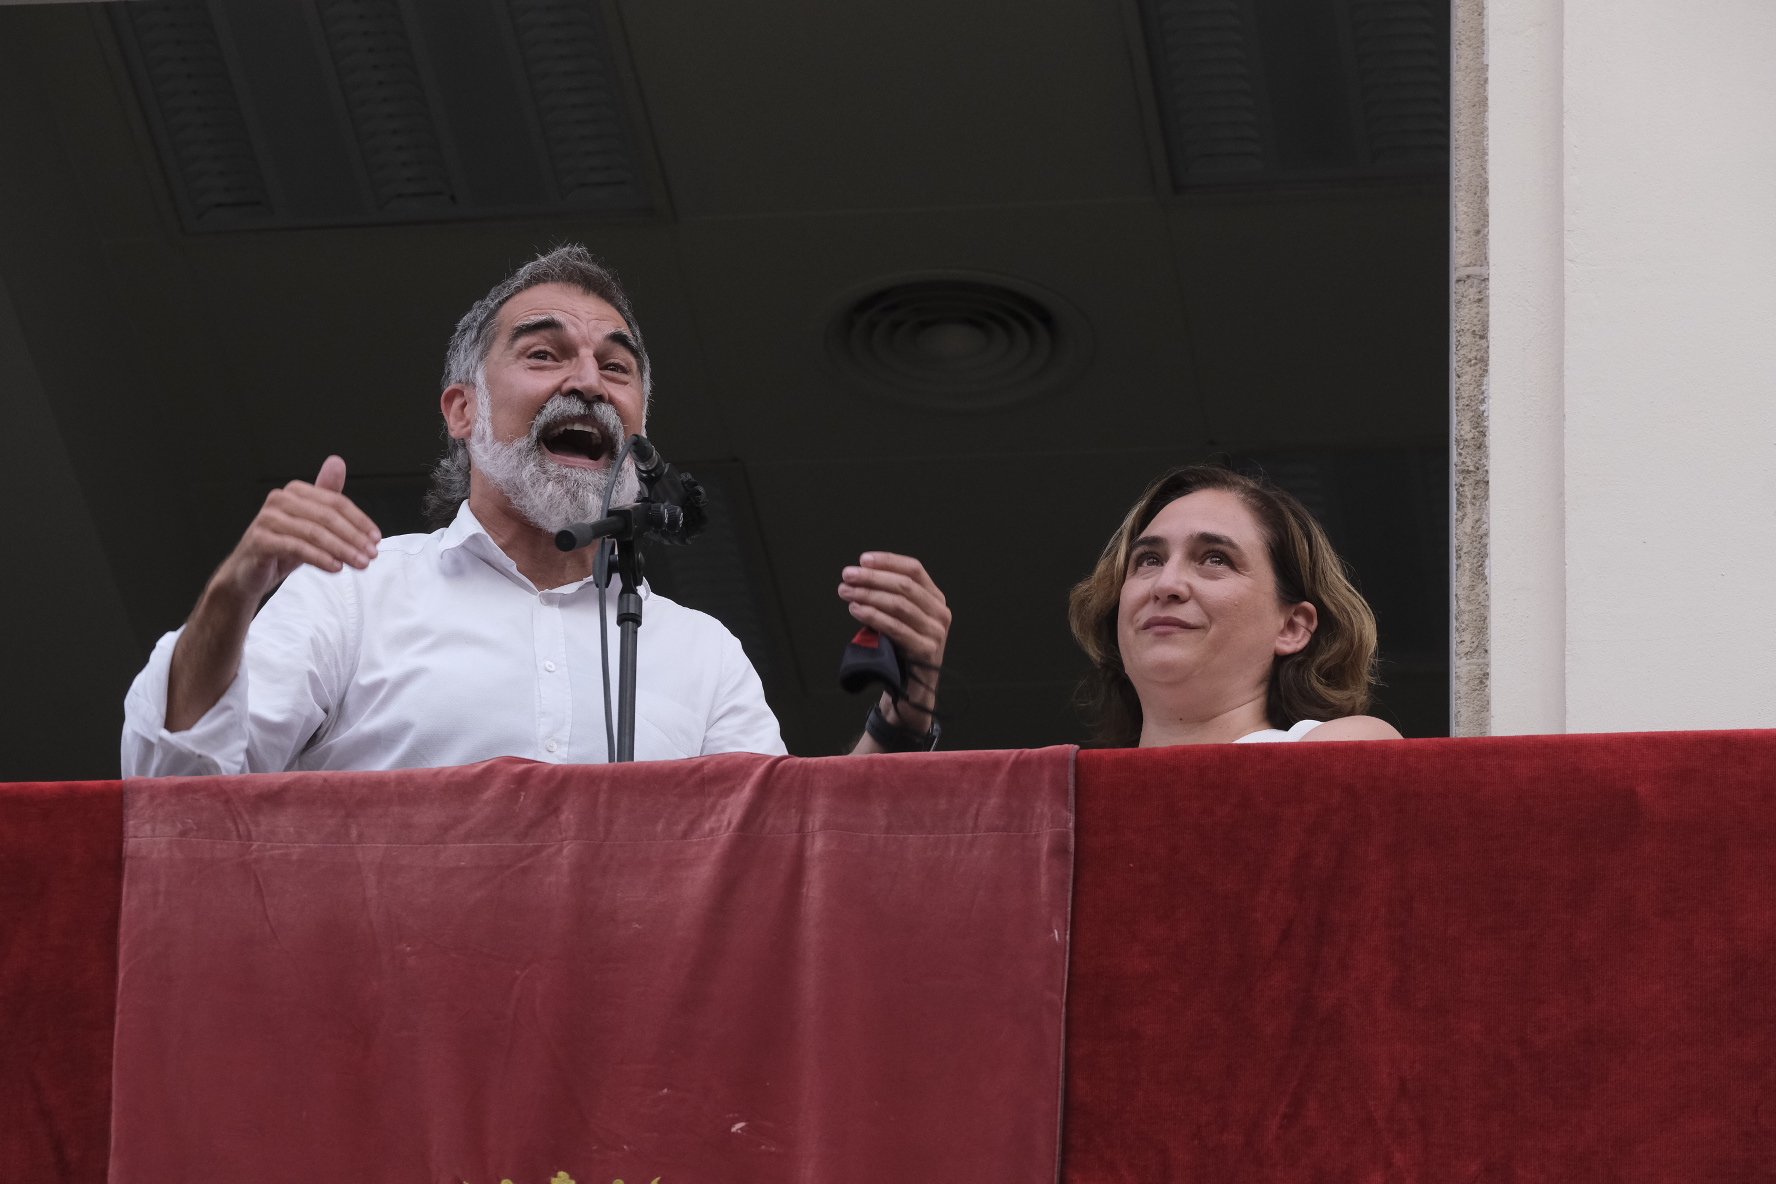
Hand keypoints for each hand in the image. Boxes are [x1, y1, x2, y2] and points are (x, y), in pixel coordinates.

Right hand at [212, 455, 380, 604]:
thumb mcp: (311, 523)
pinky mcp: (260, 539)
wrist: (249, 572)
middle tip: (372, 554)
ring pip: (314, 533)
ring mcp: (267, 519)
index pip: (336, 502)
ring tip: (359, 563)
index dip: (359, 520)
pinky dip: (320, 558)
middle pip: (327, 516)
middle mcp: (279, 499)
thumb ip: (327, 498)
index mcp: (295, 491)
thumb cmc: (283, 546)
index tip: (376, 539)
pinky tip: (336, 567)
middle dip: (354, 537)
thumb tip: (337, 462)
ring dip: (342, 550)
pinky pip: (297, 547)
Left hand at [837, 552, 949, 732]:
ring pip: (899, 604)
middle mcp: (940, 612)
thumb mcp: (898, 619)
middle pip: (904, 585)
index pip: (914, 569)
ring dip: (868, 595)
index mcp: (935, 599)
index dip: (888, 561)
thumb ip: (888, 597)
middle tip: (847, 576)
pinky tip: (856, 609)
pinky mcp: (926, 650)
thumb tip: (859, 575)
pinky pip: (896, 628)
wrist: (911, 691)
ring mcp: (936, 632)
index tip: (863, 560)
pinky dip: (873, 616)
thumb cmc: (900, 651)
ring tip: (846, 592)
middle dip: (872, 578)